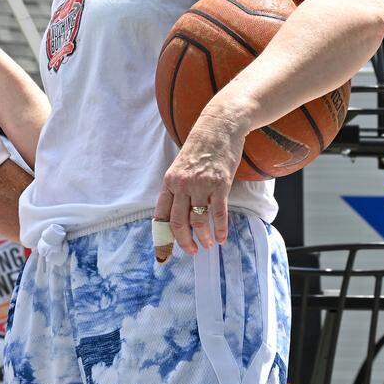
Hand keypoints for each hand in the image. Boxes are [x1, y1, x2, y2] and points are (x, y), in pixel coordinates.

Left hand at [153, 108, 247, 261]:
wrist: (218, 127)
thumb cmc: (201, 149)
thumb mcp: (181, 167)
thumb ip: (178, 189)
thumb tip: (179, 213)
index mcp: (169, 182)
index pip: (161, 216)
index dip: (162, 238)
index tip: (163, 255)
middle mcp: (181, 185)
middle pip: (177, 222)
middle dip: (183, 242)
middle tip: (192, 251)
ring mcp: (200, 185)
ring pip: (198, 221)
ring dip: (204, 237)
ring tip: (209, 244)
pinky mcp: (219, 184)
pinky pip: (218, 213)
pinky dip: (220, 229)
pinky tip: (222, 237)